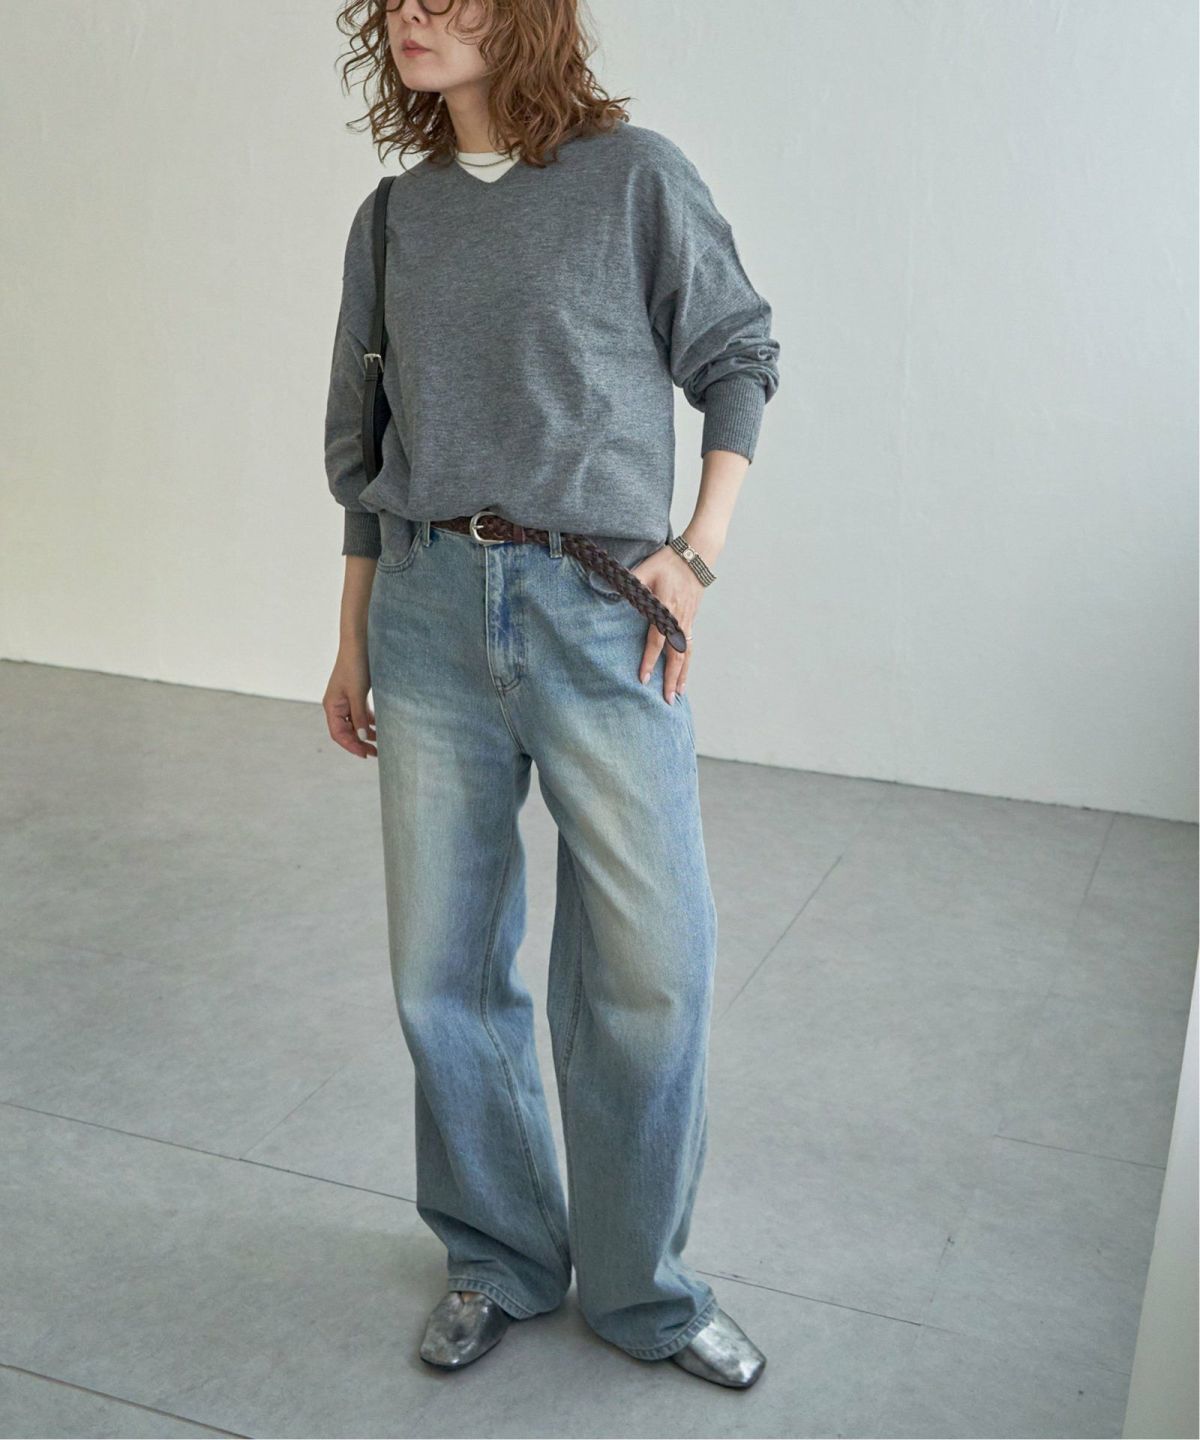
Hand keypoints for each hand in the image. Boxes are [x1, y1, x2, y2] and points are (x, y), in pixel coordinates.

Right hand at [323, 644, 375, 757]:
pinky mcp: (355, 694)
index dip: (351, 746)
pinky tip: (380, 727)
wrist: (359, 643)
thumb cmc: (355, 666)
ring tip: (380, 743)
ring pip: (355, 723)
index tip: (366, 754)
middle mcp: (336, 705)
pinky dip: (369, 722)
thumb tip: (362, 738)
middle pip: (346, 731)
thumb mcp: (357, 693)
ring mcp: (346, 700)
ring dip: (366, 733)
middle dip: (360, 742)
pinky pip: (361, 714)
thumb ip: (359, 716)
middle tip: (376, 752)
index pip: (339, 734)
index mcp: (331, 706)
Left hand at [630, 545, 704, 702]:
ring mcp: (687, 621)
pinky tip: (684, 675)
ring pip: (686, 654)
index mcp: (665, 609)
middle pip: (677, 656)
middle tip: (668, 700)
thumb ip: (629, 583)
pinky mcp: (690, 621)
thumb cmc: (667, 561)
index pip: (656, 640)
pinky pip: (690, 647)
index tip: (643, 678)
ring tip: (679, 694)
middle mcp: (678, 619)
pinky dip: (687, 663)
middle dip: (672, 679)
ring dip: (683, 675)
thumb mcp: (644, 569)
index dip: (649, 660)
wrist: (696, 556)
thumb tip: (609, 593)